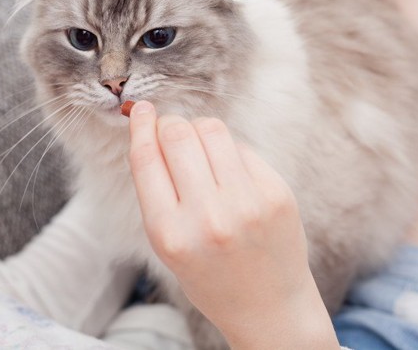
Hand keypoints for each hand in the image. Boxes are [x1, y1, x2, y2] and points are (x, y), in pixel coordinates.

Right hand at [127, 101, 338, 348]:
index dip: (140, 126)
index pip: (146, 159)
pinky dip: (227, 151)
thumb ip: (156, 192)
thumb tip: (151, 129)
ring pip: (211, 130)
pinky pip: (241, 148)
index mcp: (170, 235)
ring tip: (200, 149)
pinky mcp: (276, 193)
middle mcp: (208, 218)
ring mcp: (247, 204)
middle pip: (177, 136)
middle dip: (168, 124)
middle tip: (169, 129)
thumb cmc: (209, 274)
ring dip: (198, 130)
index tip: (140, 109)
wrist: (268, 306)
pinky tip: (228, 172)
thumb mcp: (167, 245)